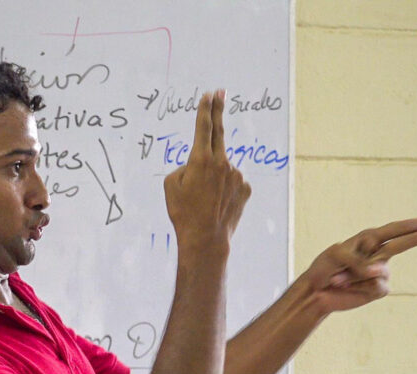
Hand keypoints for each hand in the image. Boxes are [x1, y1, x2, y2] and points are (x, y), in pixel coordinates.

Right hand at [163, 90, 250, 253]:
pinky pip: (232, 182)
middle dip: (218, 111)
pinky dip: (224, 189)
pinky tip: (217, 204)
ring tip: (205, 199)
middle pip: (220, 132)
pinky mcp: (246, 188)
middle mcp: (222, 163)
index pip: (204, 127)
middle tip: (221, 93)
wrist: (205, 238)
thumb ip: (184, 167)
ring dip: (214, 176)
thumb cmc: (183, 213)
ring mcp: (236, 175)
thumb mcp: (170, 185)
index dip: (205, 109)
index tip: (209, 94)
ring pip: (222, 168)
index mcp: (200, 159)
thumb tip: (198, 164)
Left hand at [301, 217, 416, 312]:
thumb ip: (359, 260)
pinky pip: (376, 285)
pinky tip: (347, 287)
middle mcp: (376, 255)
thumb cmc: (324, 268)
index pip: (392, 231)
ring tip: (339, 278)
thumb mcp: (336, 256)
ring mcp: (378, 272)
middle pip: (401, 245)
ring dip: (354, 275)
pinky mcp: (376, 289)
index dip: (409, 226)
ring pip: (378, 271)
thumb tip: (378, 272)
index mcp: (367, 240)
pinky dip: (359, 286)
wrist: (316, 291)